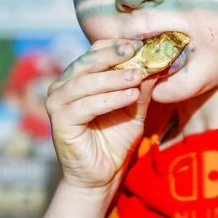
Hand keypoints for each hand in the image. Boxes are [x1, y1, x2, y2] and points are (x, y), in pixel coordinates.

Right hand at [44, 40, 153, 189]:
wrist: (102, 175)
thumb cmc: (115, 139)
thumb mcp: (134, 108)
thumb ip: (141, 85)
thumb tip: (159, 61)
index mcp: (79, 77)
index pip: (95, 52)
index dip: (117, 45)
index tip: (142, 42)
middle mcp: (64, 86)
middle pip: (87, 62)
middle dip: (113, 55)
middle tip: (137, 50)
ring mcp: (57, 103)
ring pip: (85, 82)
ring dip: (113, 77)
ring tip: (138, 76)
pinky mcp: (59, 122)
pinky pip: (85, 106)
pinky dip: (108, 99)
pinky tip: (129, 97)